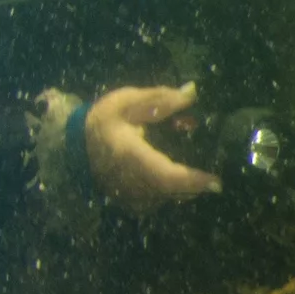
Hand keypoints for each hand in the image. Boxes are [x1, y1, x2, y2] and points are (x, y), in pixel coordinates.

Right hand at [85, 82, 220, 210]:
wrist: (77, 142)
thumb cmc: (105, 118)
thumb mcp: (129, 100)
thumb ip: (162, 98)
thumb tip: (192, 92)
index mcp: (128, 155)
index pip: (165, 176)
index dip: (191, 181)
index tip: (217, 181)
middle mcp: (128, 181)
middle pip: (171, 191)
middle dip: (197, 183)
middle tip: (218, 174)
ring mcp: (128, 195)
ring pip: (168, 197)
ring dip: (189, 185)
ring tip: (202, 171)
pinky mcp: (131, 201)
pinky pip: (161, 199)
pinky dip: (177, 189)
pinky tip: (186, 175)